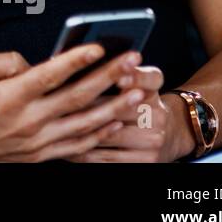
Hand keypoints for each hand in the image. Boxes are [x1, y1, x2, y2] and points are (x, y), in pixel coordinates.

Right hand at [0, 44, 146, 161]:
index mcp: (10, 95)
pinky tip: (116, 122)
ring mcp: (37, 141)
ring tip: (138, 93)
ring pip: (86, 124)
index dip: (76, 59)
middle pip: (78, 97)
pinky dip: (100, 134)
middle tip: (133, 61)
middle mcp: (28, 120)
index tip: (99, 46)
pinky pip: (78, 146)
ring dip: (115, 107)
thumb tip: (33, 61)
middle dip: (110, 77)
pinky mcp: (39, 156)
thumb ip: (4, 59)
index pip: (51, 74)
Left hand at [69, 65, 193, 161]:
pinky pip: (107, 157)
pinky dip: (82, 150)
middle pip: (122, 108)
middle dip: (89, 103)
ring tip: (54, 122)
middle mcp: (158, 114)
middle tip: (61, 100)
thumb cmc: (138, 102)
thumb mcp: (136, 82)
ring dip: (79, 127)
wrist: (168, 134)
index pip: (150, 78)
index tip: (120, 77)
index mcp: (154, 88)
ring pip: (110, 132)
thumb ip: (117, 70)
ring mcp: (152, 140)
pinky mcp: (145, 160)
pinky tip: (63, 143)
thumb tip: (80, 61)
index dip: (135, 77)